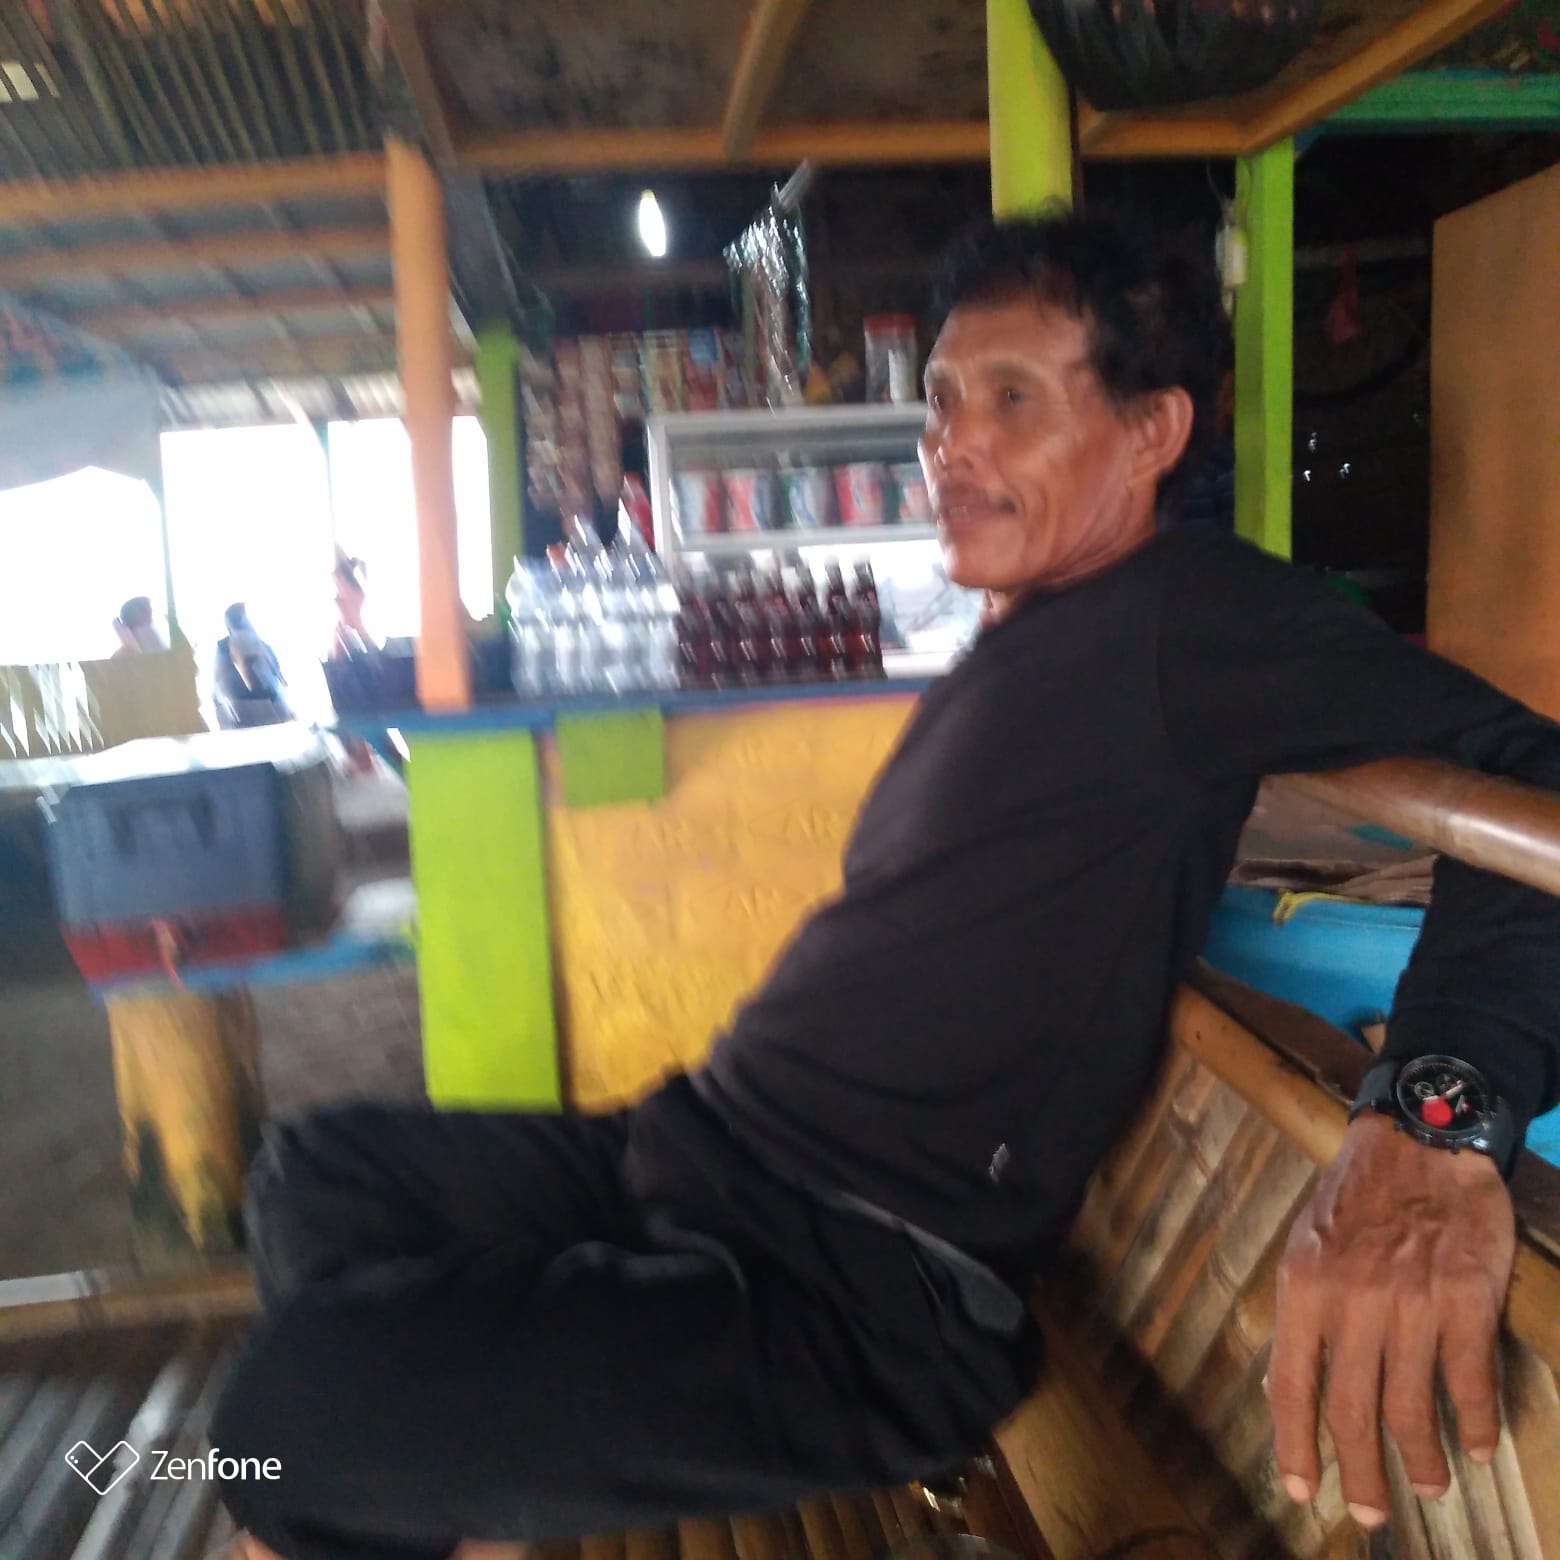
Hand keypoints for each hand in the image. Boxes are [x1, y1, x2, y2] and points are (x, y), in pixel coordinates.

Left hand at [1268, 1111, 1514, 1527]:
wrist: (1418, 1138)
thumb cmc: (1356, 1195)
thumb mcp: (1306, 1246)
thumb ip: (1303, 1314)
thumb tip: (1288, 1388)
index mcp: (1304, 1287)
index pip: (1292, 1384)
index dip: (1294, 1444)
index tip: (1300, 1490)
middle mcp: (1353, 1300)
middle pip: (1352, 1411)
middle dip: (1360, 1475)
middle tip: (1370, 1516)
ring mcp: (1412, 1302)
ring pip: (1411, 1406)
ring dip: (1420, 1459)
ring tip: (1426, 1485)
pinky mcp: (1466, 1299)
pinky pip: (1468, 1380)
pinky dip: (1472, 1423)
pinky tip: (1473, 1445)